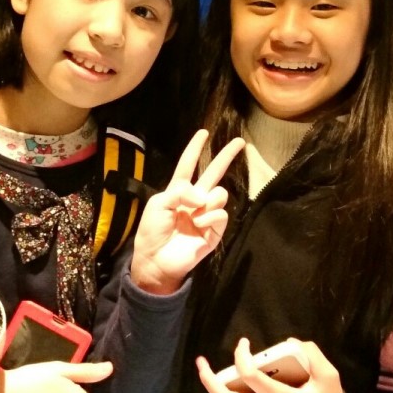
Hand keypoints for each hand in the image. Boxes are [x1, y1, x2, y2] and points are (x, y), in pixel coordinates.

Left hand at [130, 130, 244, 294]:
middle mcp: (195, 200)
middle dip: (226, 156)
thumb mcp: (159, 204)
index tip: (203, 133)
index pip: (188, 165)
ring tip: (195, 212)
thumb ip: (180, 192)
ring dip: (208, 200)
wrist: (156, 259)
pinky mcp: (215, 230)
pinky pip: (221, 213)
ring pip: (220, 194)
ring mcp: (206, 214)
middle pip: (214, 173)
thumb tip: (202, 196)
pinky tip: (198, 224)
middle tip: (240, 142)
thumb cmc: (152, 231)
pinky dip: (209, 216)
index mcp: (178, 191)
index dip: (195, 149)